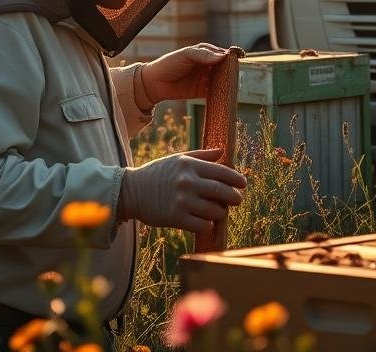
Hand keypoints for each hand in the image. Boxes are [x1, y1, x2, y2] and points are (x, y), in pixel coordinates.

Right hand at [117, 148, 246, 232]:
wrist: (132, 191)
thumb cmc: (158, 173)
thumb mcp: (178, 158)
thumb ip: (202, 155)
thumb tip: (223, 151)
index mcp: (190, 165)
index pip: (222, 172)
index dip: (236, 179)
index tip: (243, 184)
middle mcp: (187, 182)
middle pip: (222, 191)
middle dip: (235, 197)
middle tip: (238, 200)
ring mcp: (182, 201)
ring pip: (214, 210)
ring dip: (222, 212)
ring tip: (220, 211)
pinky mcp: (175, 218)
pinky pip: (202, 225)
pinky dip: (208, 225)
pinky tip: (206, 222)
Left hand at [141, 43, 236, 102]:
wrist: (154, 83)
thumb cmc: (169, 64)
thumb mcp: (185, 55)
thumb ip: (203, 54)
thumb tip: (222, 56)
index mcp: (204, 52)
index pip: (222, 53)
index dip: (231, 55)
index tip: (240, 57)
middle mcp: (207, 65)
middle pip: (225, 67)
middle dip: (232, 70)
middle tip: (238, 73)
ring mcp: (205, 78)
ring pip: (222, 80)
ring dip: (228, 82)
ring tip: (233, 85)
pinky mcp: (202, 91)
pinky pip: (215, 92)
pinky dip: (221, 93)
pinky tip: (225, 95)